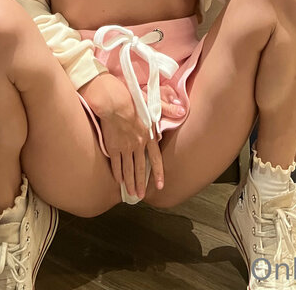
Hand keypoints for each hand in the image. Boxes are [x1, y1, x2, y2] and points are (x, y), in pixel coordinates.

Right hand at [80, 75, 182, 196]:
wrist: (114, 101)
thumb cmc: (132, 99)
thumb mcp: (152, 102)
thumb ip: (167, 108)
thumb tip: (182, 111)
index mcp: (149, 135)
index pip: (156, 158)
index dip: (158, 172)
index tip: (160, 185)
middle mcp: (138, 144)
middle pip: (140, 168)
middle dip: (141, 183)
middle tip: (140, 196)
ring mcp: (125, 147)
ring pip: (128, 169)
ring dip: (130, 183)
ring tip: (130, 193)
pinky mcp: (113, 146)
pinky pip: (116, 164)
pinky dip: (117, 173)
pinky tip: (118, 180)